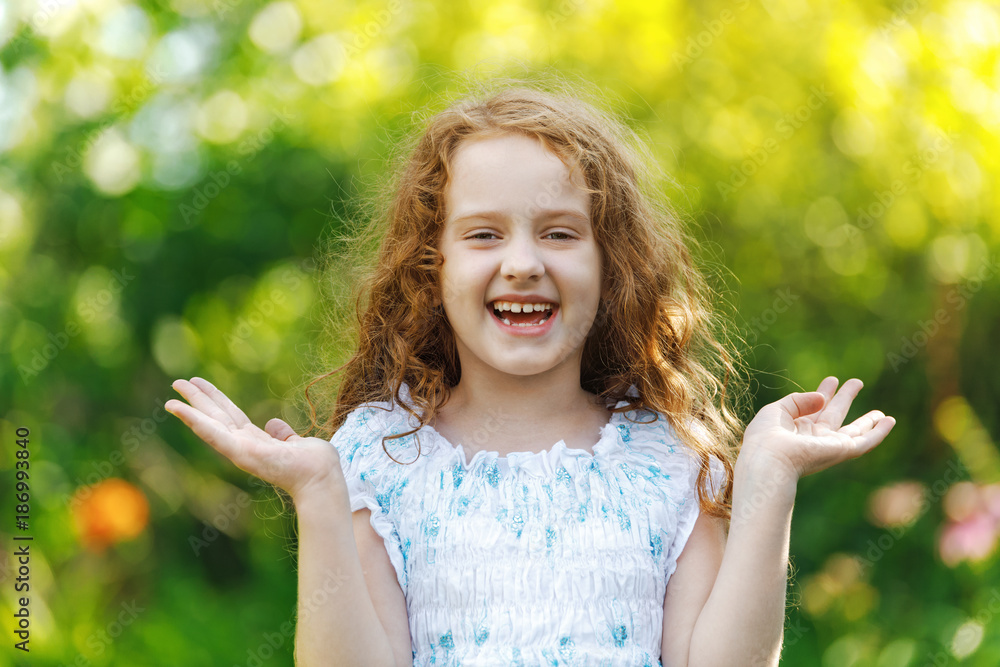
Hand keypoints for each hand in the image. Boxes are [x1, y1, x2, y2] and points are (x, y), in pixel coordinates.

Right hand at [164, 377, 344, 502]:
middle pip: (217, 416)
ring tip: (173, 391)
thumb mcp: (297, 443)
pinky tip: (178, 408)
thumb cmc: (315, 465)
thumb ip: (283, 435)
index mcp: (256, 442)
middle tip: (178, 382)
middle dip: (198, 398)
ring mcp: (241, 450)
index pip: (231, 416)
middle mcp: (245, 446)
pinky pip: (213, 433)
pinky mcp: (241, 452)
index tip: (200, 385)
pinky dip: (194, 421)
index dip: (216, 399)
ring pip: (210, 423)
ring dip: (190, 407)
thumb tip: (273, 423)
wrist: (322, 478)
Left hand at [739, 376, 895, 479]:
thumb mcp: (777, 410)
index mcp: (794, 429)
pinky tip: (889, 421)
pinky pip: (865, 441)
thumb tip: (822, 398)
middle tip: (856, 382)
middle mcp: (812, 439)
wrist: (768, 459)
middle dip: (844, 398)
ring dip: (867, 420)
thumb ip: (799, 400)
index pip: (812, 409)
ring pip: (852, 431)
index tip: (832, 380)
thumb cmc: (765, 436)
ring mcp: (827, 445)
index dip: (823, 393)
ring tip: (880, 411)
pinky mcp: (841, 451)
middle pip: (833, 416)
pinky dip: (879, 432)